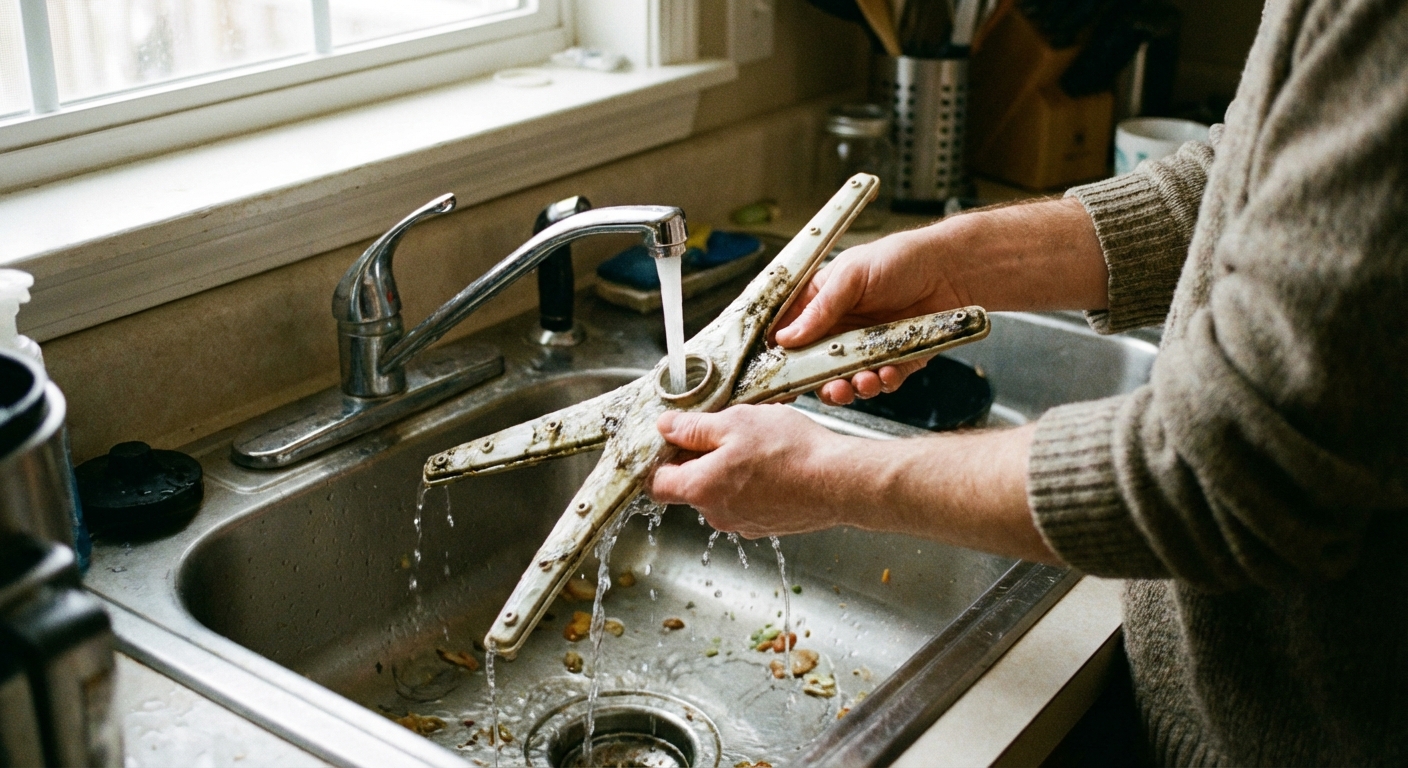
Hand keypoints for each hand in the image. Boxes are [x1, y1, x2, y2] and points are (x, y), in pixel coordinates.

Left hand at [650, 405, 848, 536]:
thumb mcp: (734, 423)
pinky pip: (747, 502)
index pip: (657, 484)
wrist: (839, 482)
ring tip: (758, 445)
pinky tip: (775, 464)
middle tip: (726, 431)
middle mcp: (716, 514)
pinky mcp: (767, 526)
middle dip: (701, 459)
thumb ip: (694, 428)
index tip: (673, 440)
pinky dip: (753, 484)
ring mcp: (743, 523)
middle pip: (691, 486)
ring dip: (730, 470)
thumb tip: (665, 428)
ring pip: (721, 493)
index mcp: (700, 488)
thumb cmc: (789, 451)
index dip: (660, 459)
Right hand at [770, 197, 1108, 406]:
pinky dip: (881, 382)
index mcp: (820, 303)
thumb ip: (818, 309)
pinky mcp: (894, 360)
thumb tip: (785, 338)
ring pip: (845, 381)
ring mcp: (865, 347)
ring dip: (849, 388)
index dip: (777, 357)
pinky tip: (885, 373)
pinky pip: (880, 381)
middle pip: (813, 367)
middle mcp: (839, 329)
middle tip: (825, 387)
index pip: (787, 334)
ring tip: (859, 383)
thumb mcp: (851, 276)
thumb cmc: (901, 259)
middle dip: (816, 382)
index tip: (772, 376)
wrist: (953, 270)